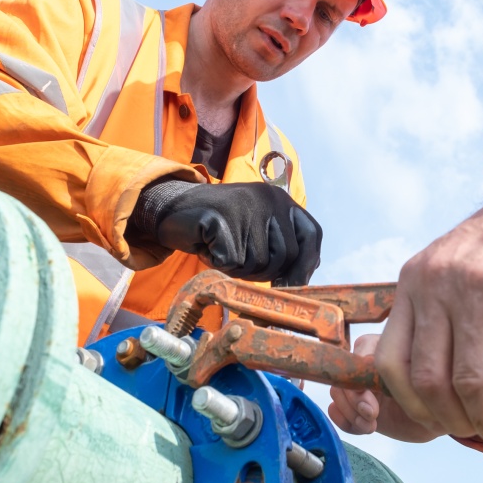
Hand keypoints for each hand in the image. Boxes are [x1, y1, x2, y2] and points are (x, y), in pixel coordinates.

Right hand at [132, 181, 322, 285]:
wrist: (171, 207)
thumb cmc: (216, 226)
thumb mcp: (255, 228)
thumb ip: (280, 244)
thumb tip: (306, 275)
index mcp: (281, 200)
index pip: (312, 234)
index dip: (305, 264)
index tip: (289, 284)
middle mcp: (269, 199)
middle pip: (285, 256)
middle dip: (262, 271)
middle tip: (236, 260)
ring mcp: (246, 206)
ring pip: (258, 263)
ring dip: (237, 268)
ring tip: (220, 248)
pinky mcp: (222, 218)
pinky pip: (232, 263)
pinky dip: (217, 264)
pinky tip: (207, 247)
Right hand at [327, 335, 446, 441]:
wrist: (430, 420)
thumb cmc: (432, 400)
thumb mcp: (428, 392)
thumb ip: (414, 384)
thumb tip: (388, 379)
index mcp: (387, 350)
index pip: (362, 352)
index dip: (363, 379)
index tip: (375, 405)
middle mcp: (368, 364)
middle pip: (344, 375)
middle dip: (354, 401)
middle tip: (372, 417)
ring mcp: (359, 385)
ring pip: (337, 392)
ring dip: (350, 413)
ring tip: (370, 426)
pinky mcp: (353, 405)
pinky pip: (334, 409)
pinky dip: (343, 421)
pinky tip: (362, 428)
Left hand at [374, 124, 482, 446]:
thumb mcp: (454, 268)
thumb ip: (436, 315)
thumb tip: (433, 393)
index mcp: (414, 281)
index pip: (389, 362)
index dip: (411, 406)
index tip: (438, 420)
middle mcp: (440, 285)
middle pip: (430, 383)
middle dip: (454, 422)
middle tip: (480, 431)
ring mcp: (482, 291)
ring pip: (473, 385)